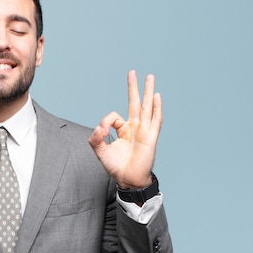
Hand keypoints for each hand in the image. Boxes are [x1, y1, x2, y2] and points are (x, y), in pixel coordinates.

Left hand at [88, 70, 161, 187]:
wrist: (128, 179)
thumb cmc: (116, 167)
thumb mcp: (100, 151)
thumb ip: (96, 138)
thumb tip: (98, 128)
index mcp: (124, 130)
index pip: (114, 117)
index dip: (106, 121)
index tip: (101, 131)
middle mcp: (135, 128)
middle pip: (135, 103)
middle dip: (133, 88)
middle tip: (132, 73)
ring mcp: (144, 131)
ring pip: (147, 107)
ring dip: (148, 91)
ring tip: (150, 77)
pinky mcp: (151, 137)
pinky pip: (155, 120)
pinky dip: (157, 108)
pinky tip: (157, 96)